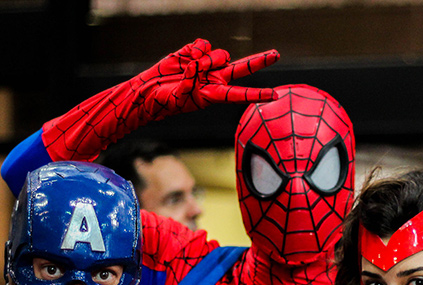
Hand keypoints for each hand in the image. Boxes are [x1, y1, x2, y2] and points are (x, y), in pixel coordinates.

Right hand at [42, 39, 278, 161]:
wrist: (146, 92)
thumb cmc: (162, 103)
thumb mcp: (178, 97)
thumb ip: (191, 81)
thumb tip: (200, 64)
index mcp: (214, 95)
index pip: (241, 93)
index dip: (257, 94)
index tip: (276, 95)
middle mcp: (214, 79)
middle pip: (242, 68)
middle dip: (259, 60)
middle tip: (276, 54)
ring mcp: (205, 65)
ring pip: (217, 53)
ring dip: (204, 59)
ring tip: (189, 69)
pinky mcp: (194, 52)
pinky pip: (202, 43)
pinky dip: (192, 49)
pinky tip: (184, 58)